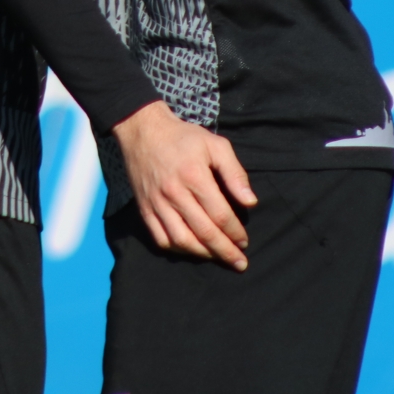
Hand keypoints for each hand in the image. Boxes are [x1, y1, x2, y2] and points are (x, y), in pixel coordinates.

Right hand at [112, 100, 257, 269]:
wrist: (143, 130)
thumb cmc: (183, 137)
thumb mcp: (215, 145)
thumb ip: (235, 173)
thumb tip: (250, 202)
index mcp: (194, 176)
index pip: (220, 214)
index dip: (235, 232)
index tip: (244, 241)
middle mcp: (174, 193)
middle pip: (203, 231)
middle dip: (224, 251)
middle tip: (239, 262)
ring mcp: (156, 203)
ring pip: (181, 240)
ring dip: (202, 253)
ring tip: (217, 256)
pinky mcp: (144, 208)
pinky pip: (160, 238)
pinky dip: (177, 249)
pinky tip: (191, 249)